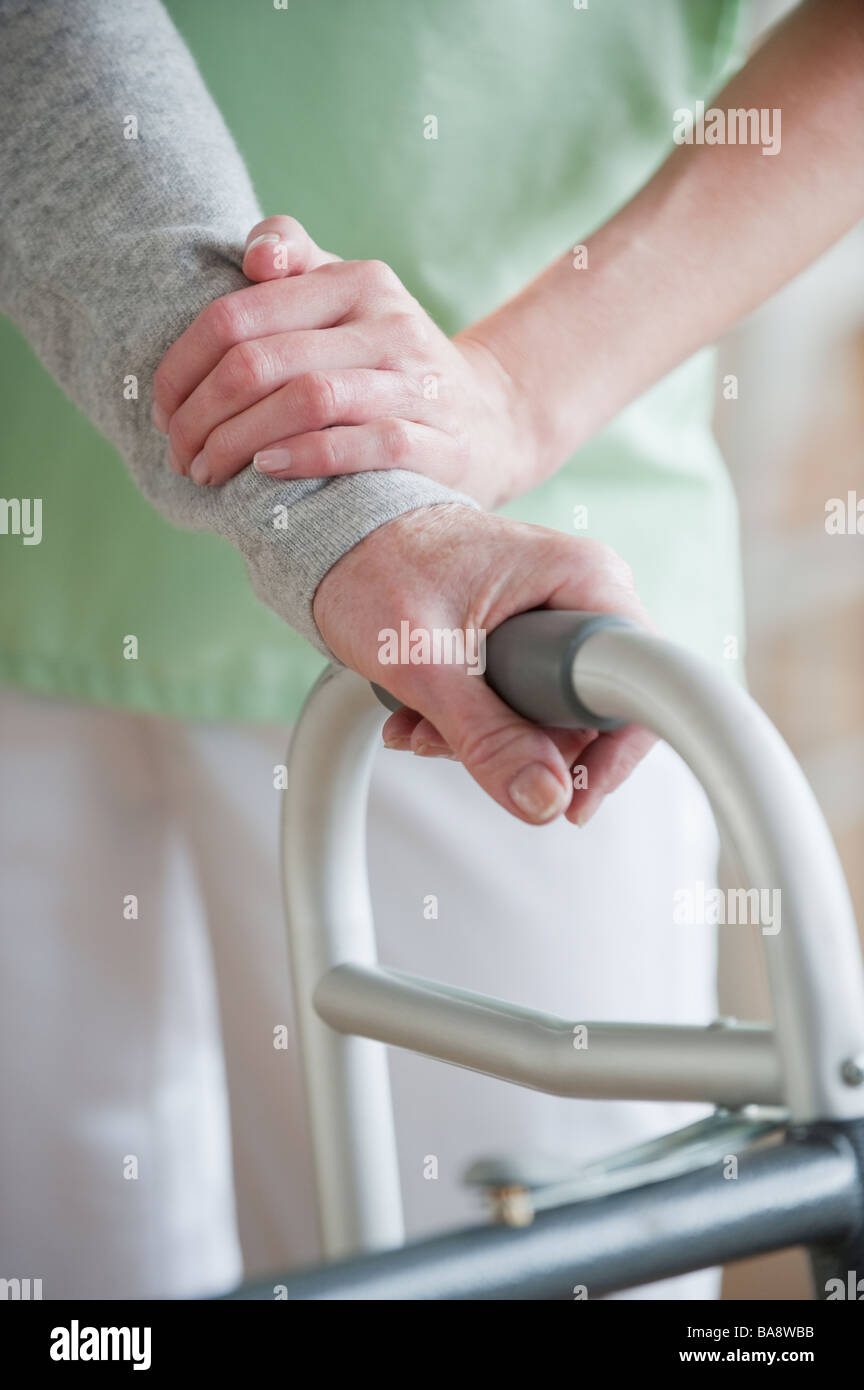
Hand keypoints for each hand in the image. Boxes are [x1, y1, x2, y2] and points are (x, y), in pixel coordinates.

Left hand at [152, 216, 535, 509]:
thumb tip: (254, 256)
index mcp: (356, 282)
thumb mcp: (351, 298)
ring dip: (240, 441)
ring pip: (307, 399)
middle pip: (262, 361)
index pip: (240, 313)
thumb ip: (295, 259)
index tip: (163, 408)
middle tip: (177, 453)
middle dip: (202, 414)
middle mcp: (389, 324)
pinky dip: (307, 456)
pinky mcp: (440, 442)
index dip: (184, 364)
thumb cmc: (391, 363)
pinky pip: (365, 444)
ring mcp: (417, 384)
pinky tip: (266, 472)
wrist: (492, 421)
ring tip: (208, 470)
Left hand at [312, 505, 655, 827]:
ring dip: (488, 739)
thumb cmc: (375, 564)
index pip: (639, 683)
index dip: (612, 752)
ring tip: (421, 730)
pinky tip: (420, 721)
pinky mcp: (530, 631)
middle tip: (454, 749)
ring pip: (553, 711)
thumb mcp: (426, 662)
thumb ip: (485, 736)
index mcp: (582, 576)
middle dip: (525, 748)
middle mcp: (582, 590)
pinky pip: (526, 697)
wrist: (339, 534)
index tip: (573, 799)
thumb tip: (544, 802)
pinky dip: (475, 721)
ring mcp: (557, 611)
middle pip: (594, 707)